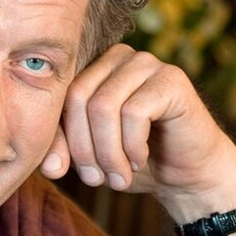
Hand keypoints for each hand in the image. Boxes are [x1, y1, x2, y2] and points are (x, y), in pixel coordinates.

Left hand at [40, 44, 235, 225]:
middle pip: (78, 98)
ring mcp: (146, 63)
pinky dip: (133, 145)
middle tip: (97, 179)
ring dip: (108, 152)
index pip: (59, 96)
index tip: (63, 171)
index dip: (58, 137)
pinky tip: (140, 159)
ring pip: (103, 106)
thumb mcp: (89, 155)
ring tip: (118, 176)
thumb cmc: (134, 159)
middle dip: (83, 147)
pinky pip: (134, 112)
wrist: (189, 173)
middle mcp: (118, 56)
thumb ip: (63, 151)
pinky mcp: (172, 79)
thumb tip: (47, 167)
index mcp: (93, 66)